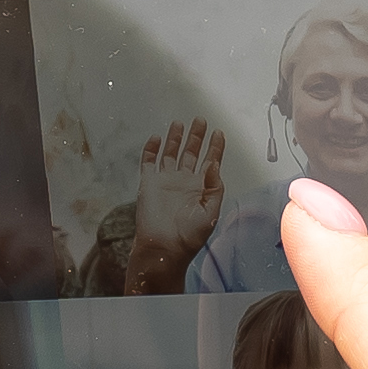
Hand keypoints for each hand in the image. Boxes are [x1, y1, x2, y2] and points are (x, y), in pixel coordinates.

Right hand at [136, 115, 223, 250]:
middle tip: (200, 120)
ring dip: (175, 139)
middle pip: (191, 153)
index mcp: (200, 189)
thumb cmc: (189, 236)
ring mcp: (165, 181)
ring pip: (171, 154)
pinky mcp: (148, 183)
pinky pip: (148, 162)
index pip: (210, 162)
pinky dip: (151, 149)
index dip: (215, 147)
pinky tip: (156, 138)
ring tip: (179, 123)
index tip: (219, 133)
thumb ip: (215, 188)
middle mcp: (184, 182)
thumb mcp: (211, 212)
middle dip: (196, 137)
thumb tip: (214, 164)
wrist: (164, 248)